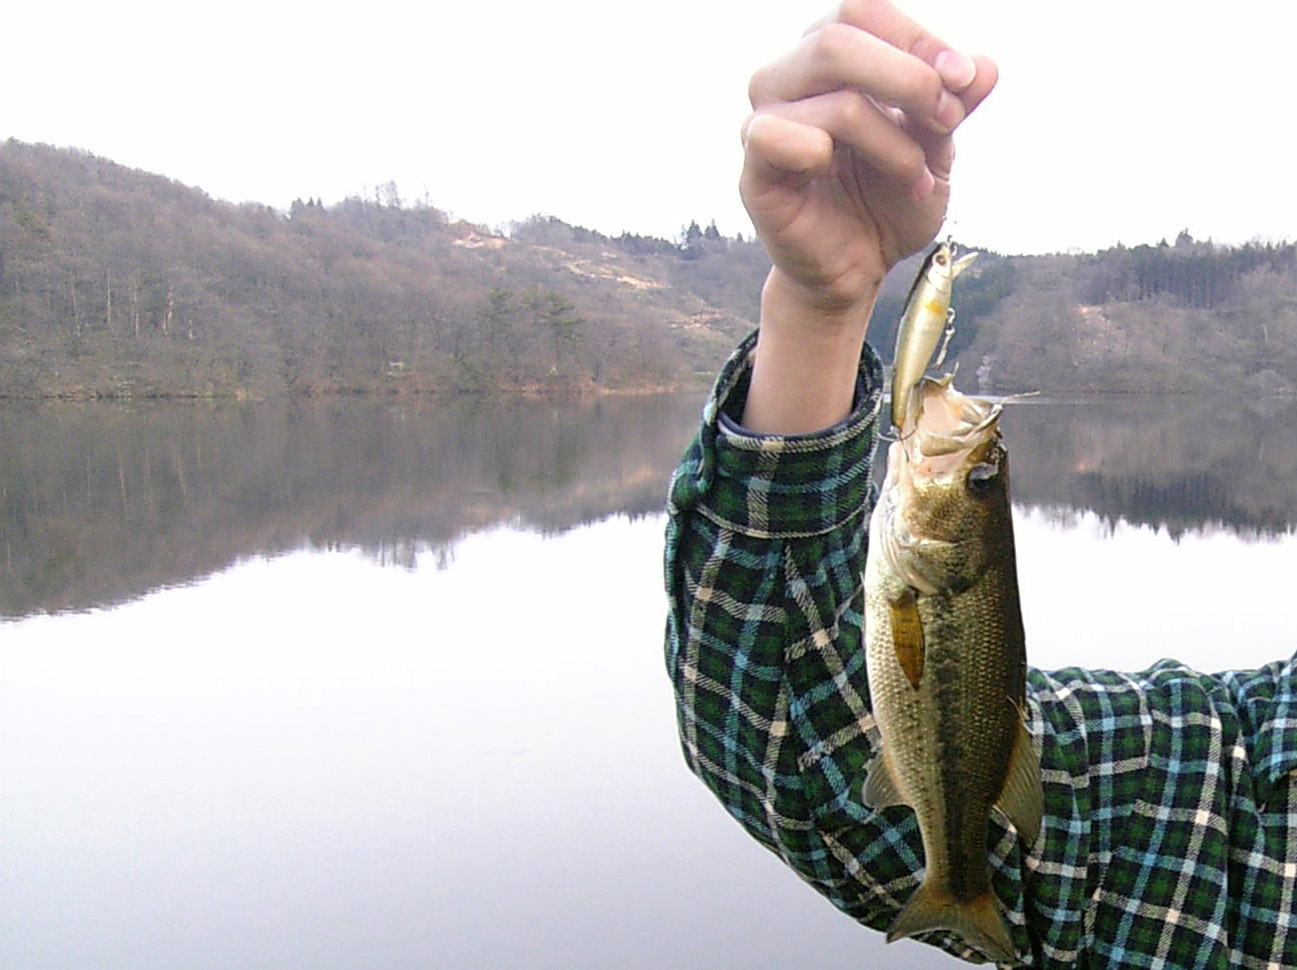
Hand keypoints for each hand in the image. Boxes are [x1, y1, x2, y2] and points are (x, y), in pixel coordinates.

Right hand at [739, 0, 995, 432]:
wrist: (857, 270)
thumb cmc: (886, 201)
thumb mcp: (935, 147)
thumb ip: (955, 104)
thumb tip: (984, 66)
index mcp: (826, 60)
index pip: (861, 12)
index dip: (917, 38)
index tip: (963, 79)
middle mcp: (786, 81)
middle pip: (837, 38)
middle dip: (910, 78)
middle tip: (946, 118)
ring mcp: (764, 125)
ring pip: (836, 101)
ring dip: (894, 141)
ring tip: (918, 176)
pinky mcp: (753, 173)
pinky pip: (775, 137)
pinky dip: (822, 151)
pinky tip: (843, 174)